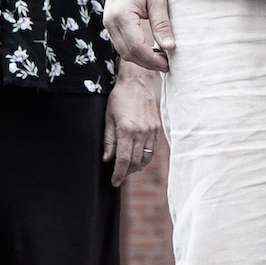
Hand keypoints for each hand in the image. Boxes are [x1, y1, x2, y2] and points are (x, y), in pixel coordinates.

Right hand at [104, 0, 176, 71]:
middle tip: (167, 64)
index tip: (169, 64)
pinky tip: (151, 49)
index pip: (137, 47)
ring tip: (161, 58)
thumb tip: (170, 48)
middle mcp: (111, 23)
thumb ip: (162, 25)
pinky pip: (121, 44)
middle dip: (148, 63)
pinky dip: (135, 51)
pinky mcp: (110, 24)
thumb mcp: (157, 0)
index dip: (153, 60)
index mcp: (122, 16)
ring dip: (141, 59)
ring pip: (123, 52)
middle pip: (128, 54)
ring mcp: (108, 24)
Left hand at [104, 71, 163, 186]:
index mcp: (126, 130)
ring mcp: (151, 131)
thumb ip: (109, 140)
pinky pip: (153, 150)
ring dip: (137, 167)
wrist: (137, 82)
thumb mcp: (109, 118)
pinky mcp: (157, 128)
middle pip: (135, 162)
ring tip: (128, 169)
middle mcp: (141, 132)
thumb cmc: (120, 98)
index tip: (114, 181)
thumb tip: (108, 159)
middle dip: (127, 173)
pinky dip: (147, 158)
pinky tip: (140, 159)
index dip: (118, 174)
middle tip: (119, 176)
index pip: (123, 160)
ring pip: (146, 158)